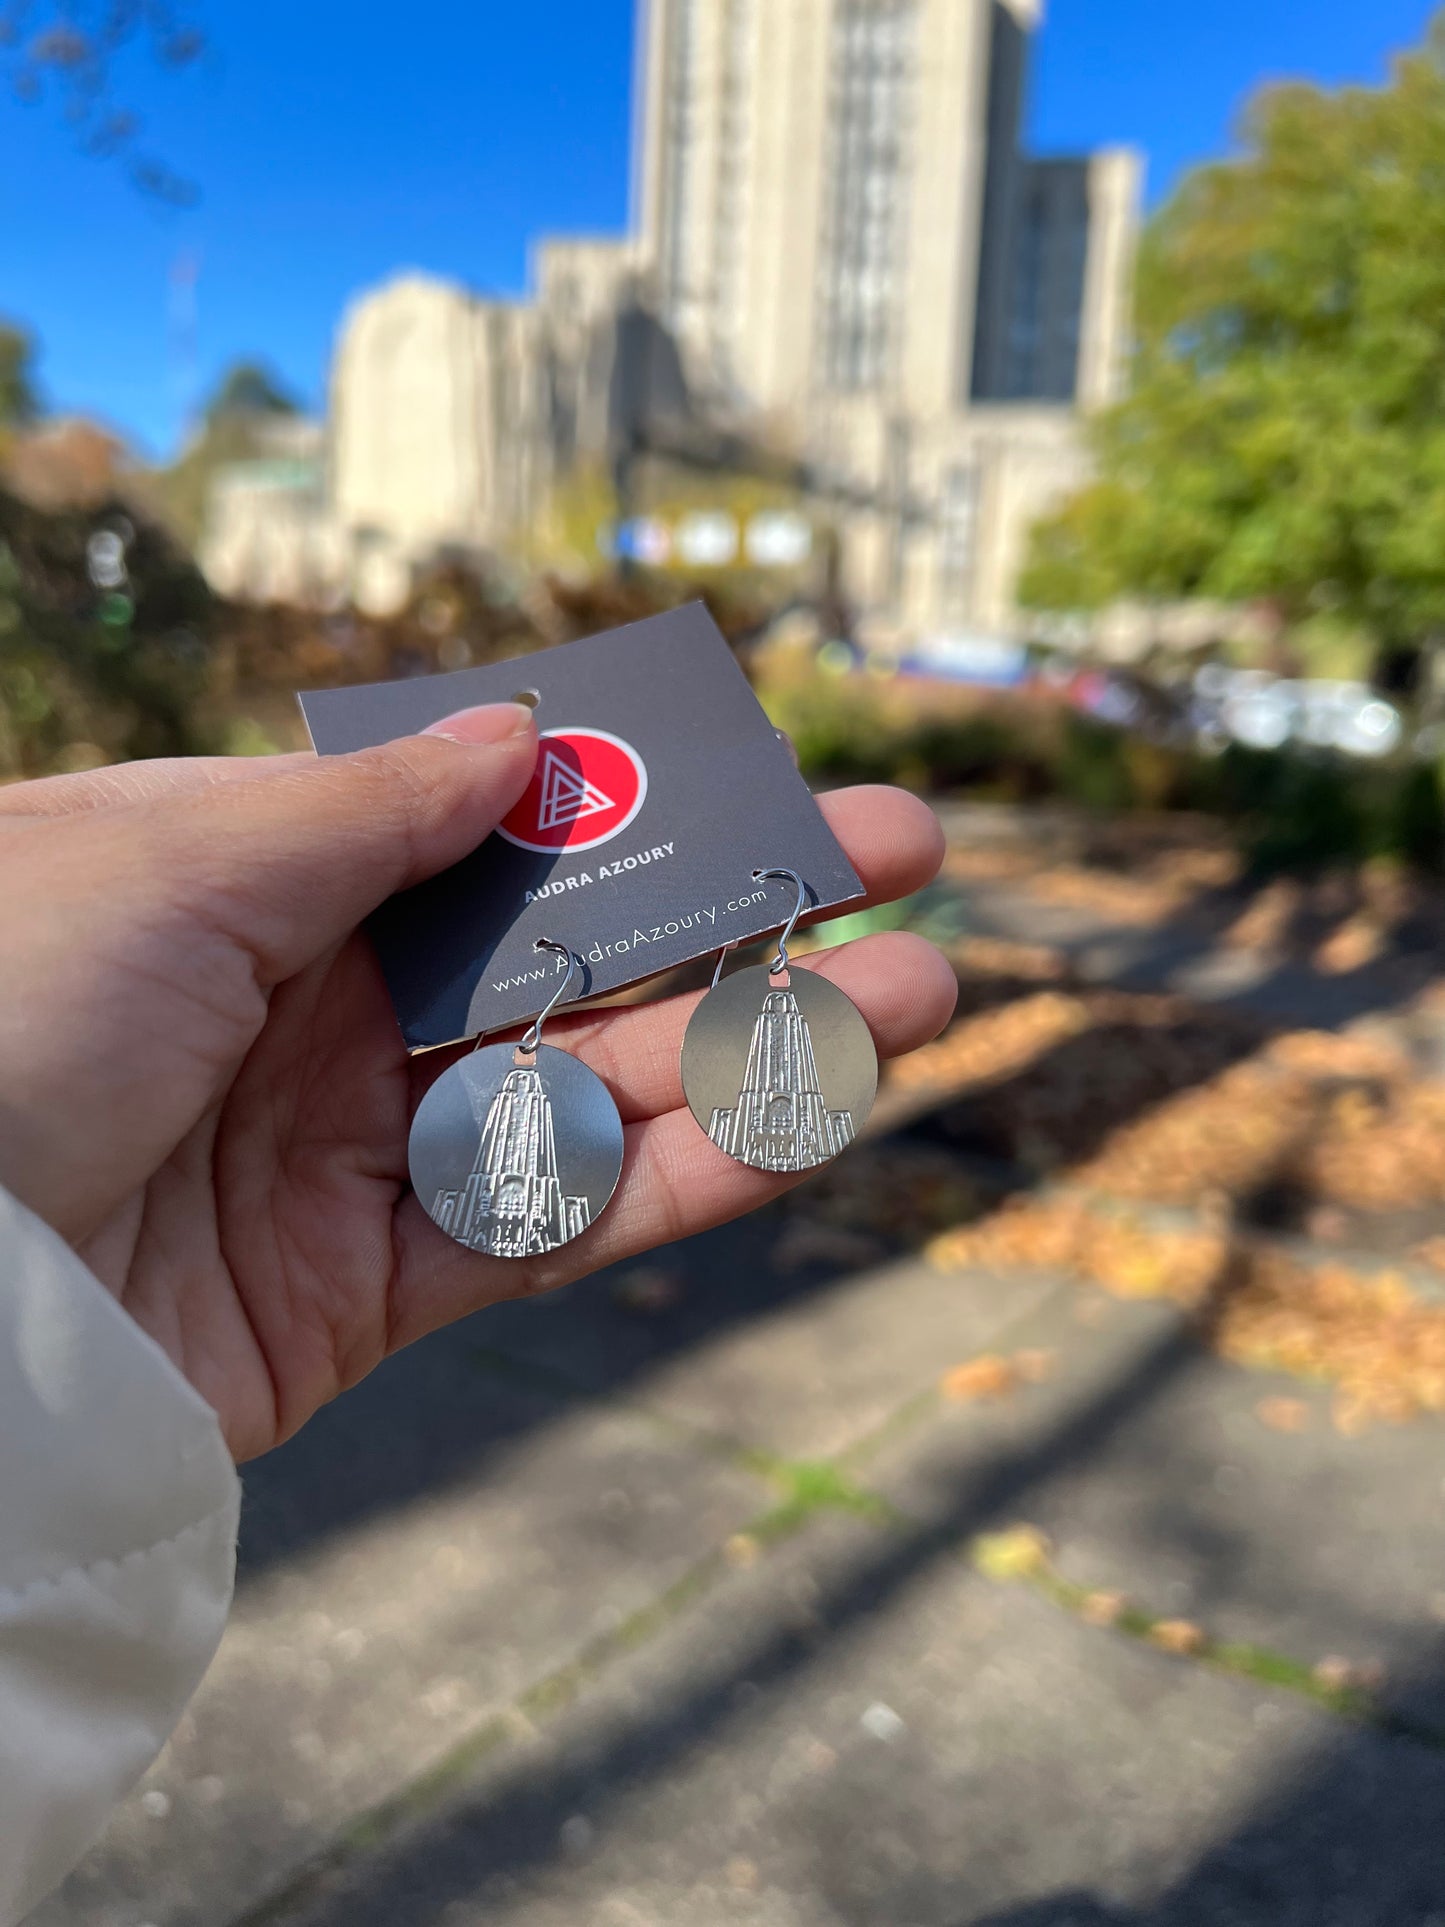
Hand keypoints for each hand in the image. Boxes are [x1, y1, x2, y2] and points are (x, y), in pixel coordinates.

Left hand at [0, 705, 955, 1460]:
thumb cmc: (0, 1017)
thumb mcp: (179, 861)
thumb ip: (370, 808)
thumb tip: (522, 733)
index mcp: (254, 881)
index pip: (485, 825)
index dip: (631, 796)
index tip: (757, 768)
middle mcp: (310, 1010)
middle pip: (572, 952)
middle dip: (743, 907)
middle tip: (904, 862)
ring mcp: (346, 1152)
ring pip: (593, 1091)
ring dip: (763, 1047)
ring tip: (927, 999)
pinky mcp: (362, 1293)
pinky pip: (552, 1224)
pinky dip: (682, 1181)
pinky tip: (807, 1124)